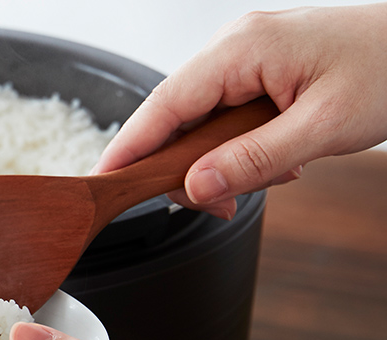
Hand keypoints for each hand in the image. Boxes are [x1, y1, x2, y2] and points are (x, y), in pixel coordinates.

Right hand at [92, 4, 386, 218]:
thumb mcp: (322, 126)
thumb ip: (253, 160)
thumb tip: (196, 188)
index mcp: (243, 49)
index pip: (164, 104)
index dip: (129, 146)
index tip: (104, 180)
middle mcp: (235, 48)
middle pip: (177, 117)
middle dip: (189, 167)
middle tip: (220, 205)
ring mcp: (245, 58)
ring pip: (201, 122)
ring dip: (223, 160)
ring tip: (273, 173)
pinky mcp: (257, 71)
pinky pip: (225, 116)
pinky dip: (239, 147)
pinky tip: (276, 158)